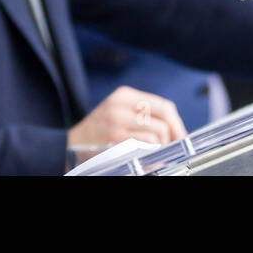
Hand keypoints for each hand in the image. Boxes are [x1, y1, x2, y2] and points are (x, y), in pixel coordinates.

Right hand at [67, 86, 186, 149]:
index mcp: (124, 95)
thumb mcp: (118, 113)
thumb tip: (174, 128)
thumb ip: (143, 114)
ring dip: (160, 146)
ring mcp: (117, 119)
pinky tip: (142, 157)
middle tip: (174, 147)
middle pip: (165, 114)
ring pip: (158, 131)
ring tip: (152, 153)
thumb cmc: (100, 132)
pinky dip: (150, 153)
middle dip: (175, 134)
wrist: (71, 144)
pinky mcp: (115, 137)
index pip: (163, 105)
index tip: (180, 137)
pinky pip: (146, 144)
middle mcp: (121, 103)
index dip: (177, 123)